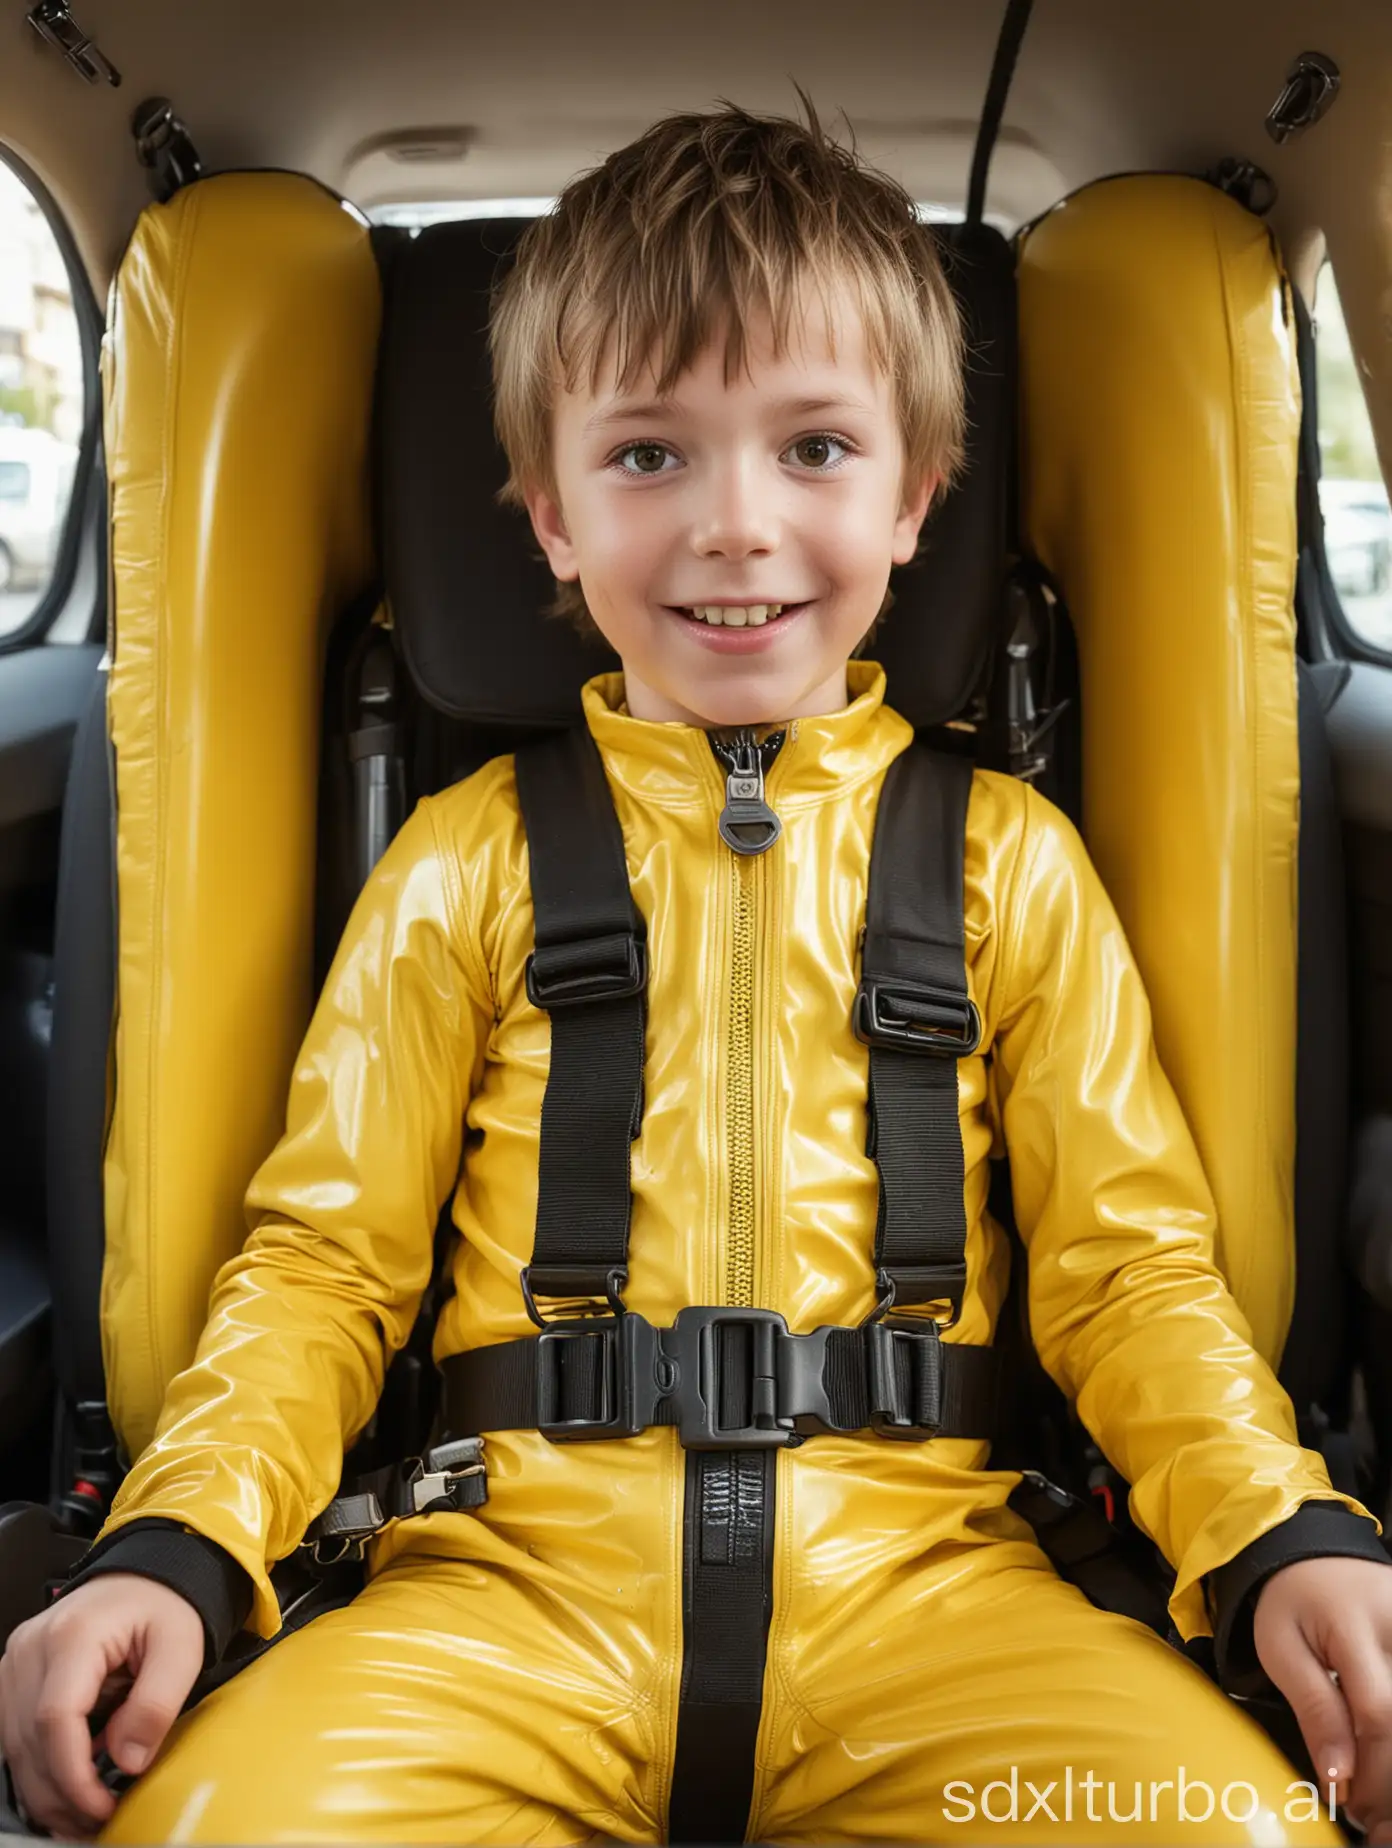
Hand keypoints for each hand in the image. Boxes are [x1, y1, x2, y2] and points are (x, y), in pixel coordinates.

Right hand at [0, 1574, 203, 1839]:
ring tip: (85, 1816)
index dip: (74, 1775)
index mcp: (74, 1635)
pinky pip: (15, 1737)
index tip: (102, 1807)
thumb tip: (127, 1761)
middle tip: (97, 1823)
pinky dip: (38, 1771)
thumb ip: (157, 1703)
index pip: (55, 1719)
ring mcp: (17, 1662)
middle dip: (61, 1795)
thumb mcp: (182, 1647)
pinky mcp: (15, 1678)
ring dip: (46, 1791)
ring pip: (14, 1747)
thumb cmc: (163, 1606)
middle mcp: (32, 1647)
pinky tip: (67, 1792)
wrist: (145, 1578)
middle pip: (28, 1741)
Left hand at [1253, 1554, 1391, 1841]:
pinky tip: (1385, 1751)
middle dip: (1389, 1774)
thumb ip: (1314, 1710)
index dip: (1368, 1767)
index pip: (1376, 1713)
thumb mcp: (1281, 1649)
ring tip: (1378, 1787)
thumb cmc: (1289, 1601)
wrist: (1313, 1553)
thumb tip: (1340, 1775)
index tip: (1349, 1799)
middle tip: (1368, 1808)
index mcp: (1355, 1625)